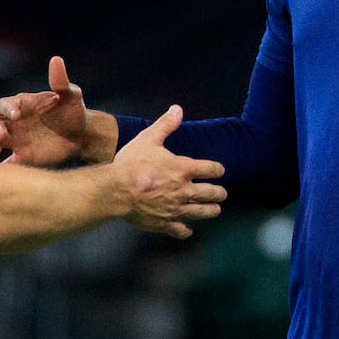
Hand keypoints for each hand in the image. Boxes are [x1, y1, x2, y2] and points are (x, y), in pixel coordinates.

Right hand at [0, 55, 115, 166]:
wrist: (82, 135)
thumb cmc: (73, 111)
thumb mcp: (70, 95)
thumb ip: (60, 81)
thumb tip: (56, 60)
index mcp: (21, 104)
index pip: (5, 104)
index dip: (7, 108)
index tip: (17, 114)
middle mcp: (14, 122)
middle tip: (2, 135)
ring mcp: (16, 139)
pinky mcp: (22, 156)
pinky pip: (8, 161)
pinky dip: (5, 164)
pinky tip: (9, 166)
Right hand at [110, 106, 225, 237]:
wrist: (116, 190)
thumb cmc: (131, 163)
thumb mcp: (149, 139)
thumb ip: (166, 125)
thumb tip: (178, 108)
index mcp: (183, 169)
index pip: (210, 169)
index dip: (217, 169)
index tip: (220, 170)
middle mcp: (184, 190)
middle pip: (211, 193)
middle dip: (219, 193)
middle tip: (222, 193)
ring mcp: (176, 209)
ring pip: (201, 212)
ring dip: (211, 211)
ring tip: (216, 210)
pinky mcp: (164, 223)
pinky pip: (180, 229)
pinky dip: (185, 230)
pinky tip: (187, 230)